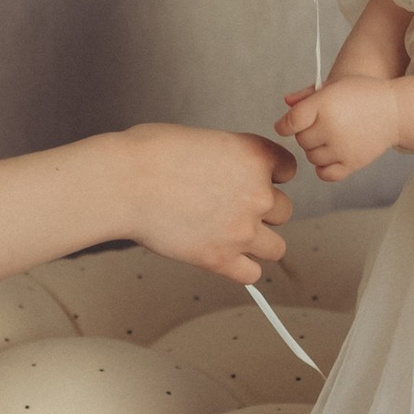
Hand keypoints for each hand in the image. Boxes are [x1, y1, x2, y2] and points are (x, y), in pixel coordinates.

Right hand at [116, 126, 293, 281]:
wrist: (126, 182)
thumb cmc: (151, 153)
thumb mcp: (203, 139)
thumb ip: (229, 159)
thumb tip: (229, 172)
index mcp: (255, 156)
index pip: (288, 169)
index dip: (270, 175)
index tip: (250, 179)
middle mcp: (258, 194)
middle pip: (284, 211)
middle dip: (261, 210)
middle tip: (230, 207)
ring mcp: (242, 230)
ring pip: (277, 248)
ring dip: (258, 242)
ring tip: (231, 235)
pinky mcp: (220, 259)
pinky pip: (251, 274)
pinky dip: (240, 269)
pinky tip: (222, 256)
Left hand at [279, 79, 400, 186]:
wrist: (396, 110)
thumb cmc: (364, 94)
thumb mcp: (335, 85)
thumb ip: (307, 95)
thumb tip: (286, 103)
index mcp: (324, 104)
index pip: (291, 122)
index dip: (284, 125)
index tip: (285, 127)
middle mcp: (330, 127)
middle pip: (301, 140)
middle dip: (306, 134)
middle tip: (320, 127)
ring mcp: (341, 147)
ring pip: (312, 157)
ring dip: (315, 150)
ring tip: (329, 138)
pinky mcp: (352, 163)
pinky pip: (325, 173)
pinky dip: (324, 167)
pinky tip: (331, 156)